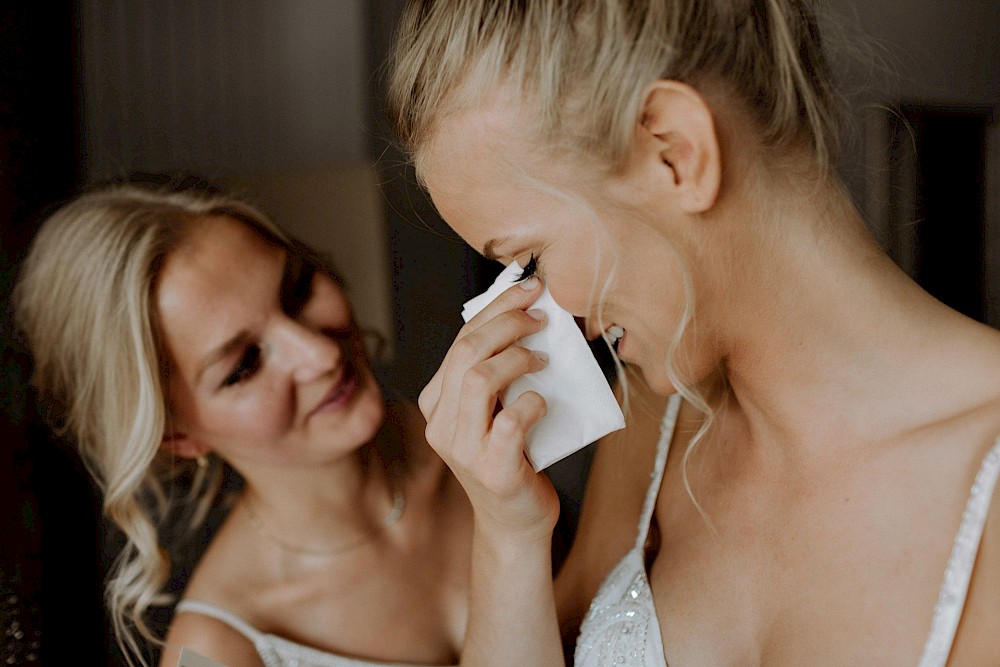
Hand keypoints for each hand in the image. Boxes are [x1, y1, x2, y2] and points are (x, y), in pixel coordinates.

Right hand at [420, 276, 560, 541]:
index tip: (529, 291)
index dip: (496, 309)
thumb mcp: (493, 409)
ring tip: (542, 361)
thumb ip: (497, 372)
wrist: (515, 521)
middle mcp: (440, 423)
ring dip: (517, 359)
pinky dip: (532, 404)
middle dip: (508, 323)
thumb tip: (529, 315)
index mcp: (436, 401)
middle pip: (466, 353)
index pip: (460, 340)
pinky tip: (543, 404)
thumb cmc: (512, 457)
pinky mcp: (492, 471)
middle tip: (541, 318)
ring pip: (479, 380)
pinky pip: (510, 423)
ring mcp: (462, 450)